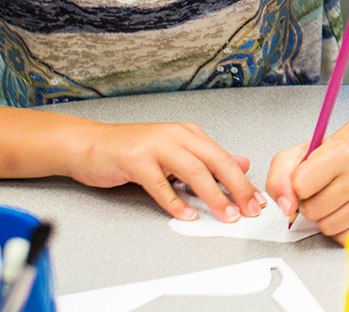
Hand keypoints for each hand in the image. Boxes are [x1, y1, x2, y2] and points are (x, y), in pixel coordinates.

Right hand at [69, 121, 259, 221]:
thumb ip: (206, 158)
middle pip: (215, 161)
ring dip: (213, 195)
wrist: (90, 144)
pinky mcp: (135, 161)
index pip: (223, 157)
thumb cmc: (132, 150)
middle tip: (249, 208)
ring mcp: (156, 146)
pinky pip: (160, 184)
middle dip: (236, 187)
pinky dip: (175, 202)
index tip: (258, 200)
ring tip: (226, 214)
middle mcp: (176, 136)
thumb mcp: (175, 151)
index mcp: (188, 134)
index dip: (243, 180)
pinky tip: (187, 214)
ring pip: (193, 171)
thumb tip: (241, 163)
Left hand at [267, 138, 348, 241]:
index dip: (296, 186)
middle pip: (313, 210)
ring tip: (328, 200)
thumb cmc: (324, 159)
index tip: (304, 178)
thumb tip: (287, 207)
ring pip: (327, 227)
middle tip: (317, 190)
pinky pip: (342, 238)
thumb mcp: (293, 158)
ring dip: (322, 217)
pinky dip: (336, 230)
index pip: (301, 186)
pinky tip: (338, 212)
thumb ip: (279, 179)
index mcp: (341, 155)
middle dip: (308, 203)